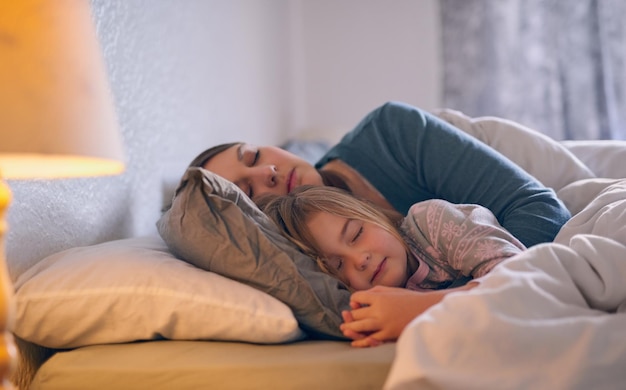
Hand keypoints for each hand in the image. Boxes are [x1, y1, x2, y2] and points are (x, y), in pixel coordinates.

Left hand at [340, 283, 477, 346]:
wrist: (426, 310)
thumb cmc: (409, 298)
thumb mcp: (391, 289)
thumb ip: (374, 291)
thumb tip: (357, 298)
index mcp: (379, 296)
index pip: (357, 297)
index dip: (354, 300)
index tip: (355, 303)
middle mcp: (378, 309)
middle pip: (356, 314)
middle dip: (350, 316)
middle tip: (346, 318)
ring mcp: (383, 323)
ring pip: (359, 327)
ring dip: (350, 329)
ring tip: (345, 330)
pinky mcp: (388, 334)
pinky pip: (370, 339)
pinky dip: (361, 342)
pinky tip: (355, 343)